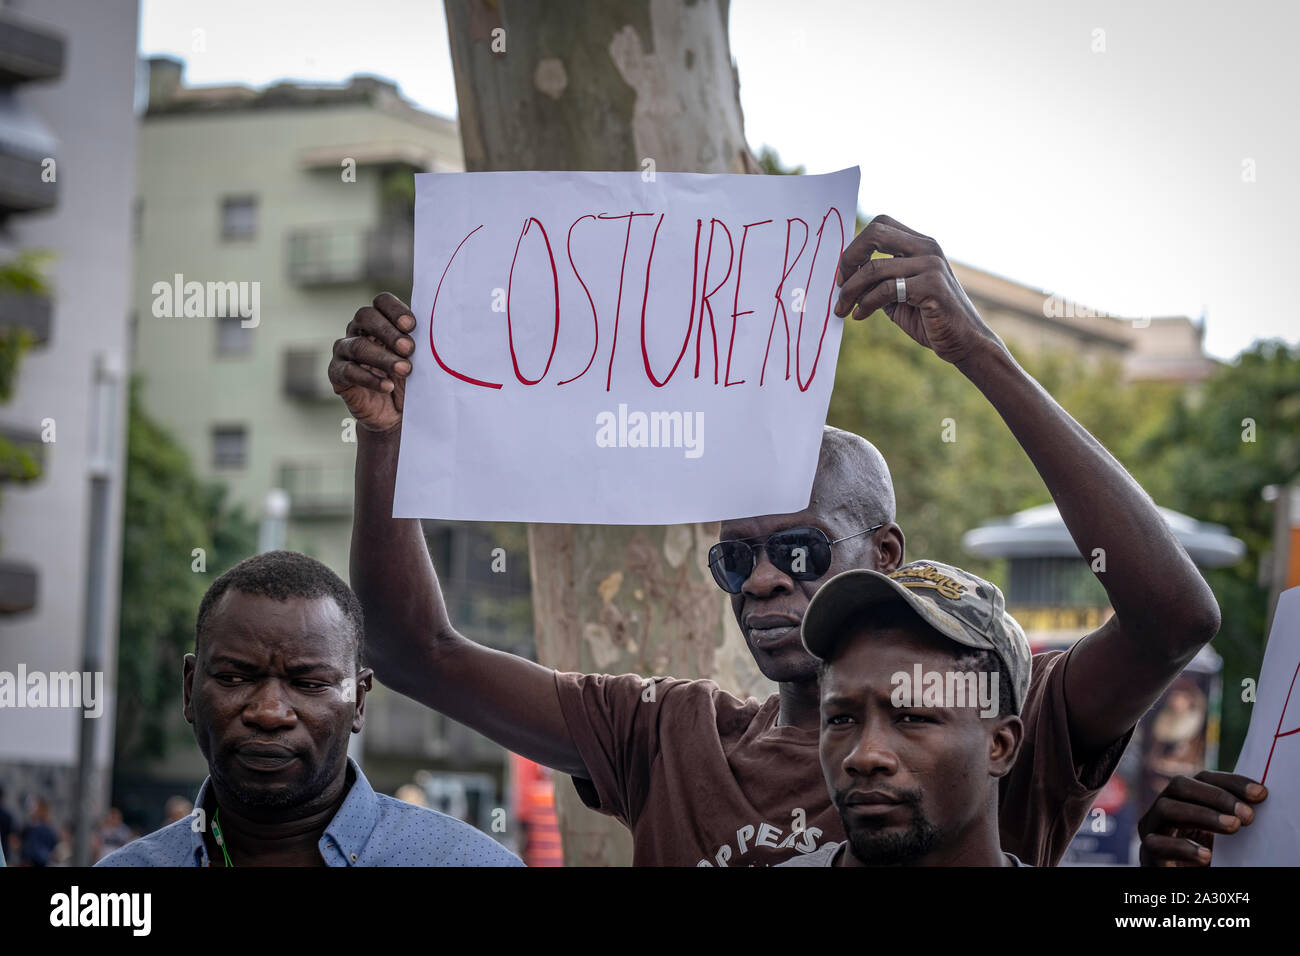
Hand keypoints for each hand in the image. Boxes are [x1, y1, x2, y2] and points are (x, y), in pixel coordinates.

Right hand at [329, 292, 415, 433]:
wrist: (395, 413)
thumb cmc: (409, 380)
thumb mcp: (419, 360)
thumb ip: (423, 343)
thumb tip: (442, 331)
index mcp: (380, 320)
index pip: (381, 302)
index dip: (395, 310)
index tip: (412, 326)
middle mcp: (358, 330)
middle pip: (365, 316)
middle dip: (389, 332)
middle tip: (409, 349)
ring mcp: (344, 351)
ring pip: (358, 346)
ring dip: (383, 358)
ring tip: (405, 370)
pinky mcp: (337, 374)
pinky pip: (349, 371)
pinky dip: (370, 379)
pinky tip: (388, 386)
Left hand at [834, 214, 1003, 366]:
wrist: (964, 342)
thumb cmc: (929, 319)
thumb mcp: (898, 295)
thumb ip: (877, 282)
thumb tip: (844, 278)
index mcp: (920, 244)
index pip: (880, 225)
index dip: (855, 247)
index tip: (843, 274)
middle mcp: (927, 247)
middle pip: (876, 233)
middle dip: (849, 258)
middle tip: (839, 284)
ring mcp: (932, 264)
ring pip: (874, 267)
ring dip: (850, 291)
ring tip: (842, 309)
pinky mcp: (932, 286)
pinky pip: (886, 290)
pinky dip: (866, 304)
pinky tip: (859, 316)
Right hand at [1137, 771, 1266, 866]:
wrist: (1190, 892)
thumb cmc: (1211, 865)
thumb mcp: (1223, 839)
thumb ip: (1231, 818)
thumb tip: (1258, 801)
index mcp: (1184, 802)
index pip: (1203, 778)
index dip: (1231, 782)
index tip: (1261, 794)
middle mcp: (1164, 811)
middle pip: (1179, 785)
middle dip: (1216, 796)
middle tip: (1248, 815)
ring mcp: (1152, 832)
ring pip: (1166, 808)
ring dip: (1203, 815)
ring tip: (1234, 827)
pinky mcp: (1148, 857)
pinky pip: (1156, 844)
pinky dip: (1183, 847)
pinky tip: (1207, 855)